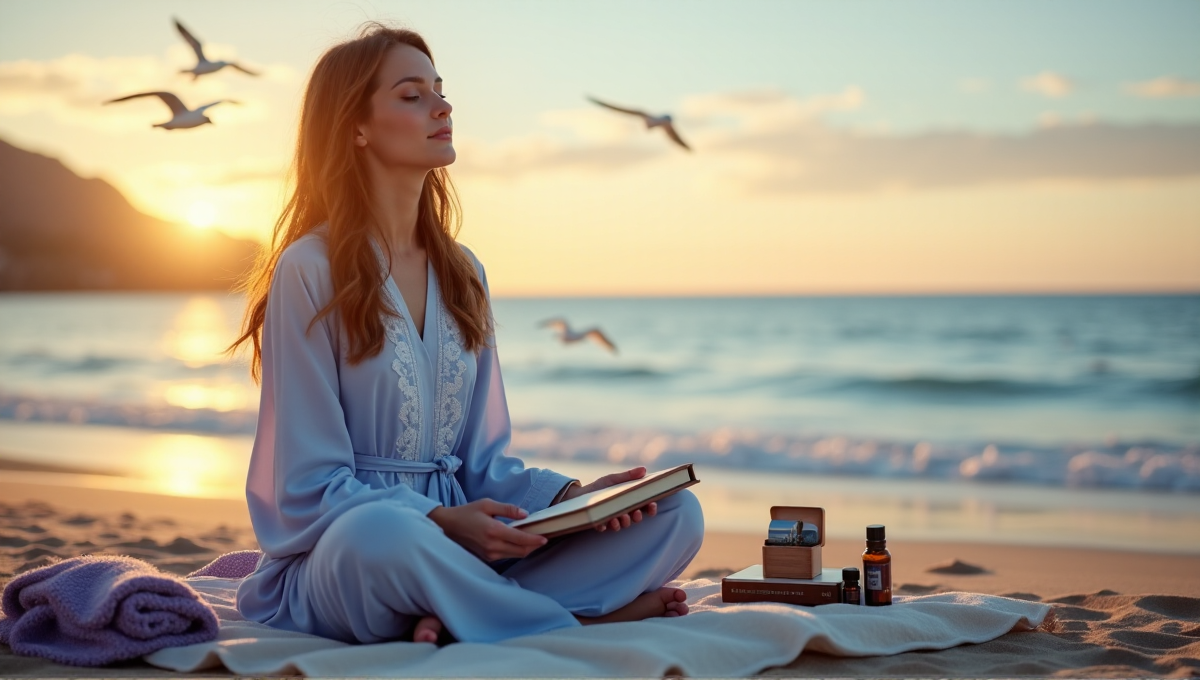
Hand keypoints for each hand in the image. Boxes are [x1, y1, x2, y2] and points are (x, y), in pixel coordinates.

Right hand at [427, 499, 547, 561]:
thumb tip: (525, 515)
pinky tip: (519, 542)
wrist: (447, 526)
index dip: (535, 539)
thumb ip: (507, 509)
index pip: (520, 539)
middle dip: (534, 545)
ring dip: (526, 549)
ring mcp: (489, 554)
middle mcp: (492, 546)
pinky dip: (516, 550)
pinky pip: (506, 556)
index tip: (545, 538)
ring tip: (533, 539)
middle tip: (543, 537)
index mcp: (493, 531)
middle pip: (521, 551)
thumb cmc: (467, 513)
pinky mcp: (487, 558)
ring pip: (515, 555)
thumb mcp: (487, 504)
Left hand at [562, 466, 658, 532]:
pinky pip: (605, 527)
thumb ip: (628, 476)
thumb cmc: (599, 487)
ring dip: (624, 522)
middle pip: (636, 517)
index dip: (651, 507)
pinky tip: (604, 522)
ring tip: (620, 516)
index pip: (644, 506)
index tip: (652, 505)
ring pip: (623, 524)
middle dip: (638, 517)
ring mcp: (612, 519)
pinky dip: (605, 525)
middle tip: (637, 513)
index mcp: (628, 500)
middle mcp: (623, 512)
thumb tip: (644, 469)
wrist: (579, 495)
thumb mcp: (613, 479)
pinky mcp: (600, 523)